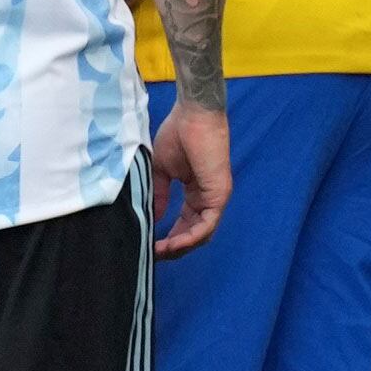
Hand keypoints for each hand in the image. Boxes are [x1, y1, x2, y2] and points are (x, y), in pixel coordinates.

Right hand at [150, 97, 232, 258]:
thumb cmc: (178, 134)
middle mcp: (208, 198)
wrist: (192, 114)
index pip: (186, 223)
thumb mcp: (161, 170)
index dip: (170, 237)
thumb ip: (160, 194)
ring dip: (181, 246)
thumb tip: (154, 216)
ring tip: (161, 252)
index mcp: (196, 192)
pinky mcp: (219, 194)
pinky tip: (173, 243)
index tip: (151, 245)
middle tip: (155, 255)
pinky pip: (207, 224)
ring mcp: (216, 197)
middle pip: (195, 233)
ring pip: (202, 234)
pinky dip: (190, 237)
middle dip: (174, 247)